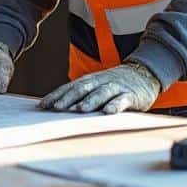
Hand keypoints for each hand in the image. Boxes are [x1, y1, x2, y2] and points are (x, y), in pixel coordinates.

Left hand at [38, 61, 159, 113]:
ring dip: (89, 101)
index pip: (69, 88)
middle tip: (56, 108)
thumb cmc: (115, 85)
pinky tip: (108, 112)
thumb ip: (81, 95)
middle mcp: (101, 82)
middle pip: (82, 89)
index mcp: (90, 81)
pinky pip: (122, 100)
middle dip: (68, 98)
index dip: (55, 96)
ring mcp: (116, 87)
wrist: (144, 73)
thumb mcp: (96, 86)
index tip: (42, 106)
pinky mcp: (131, 95)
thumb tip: (58, 107)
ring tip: (79, 110)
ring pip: (101, 93)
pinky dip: (115, 105)